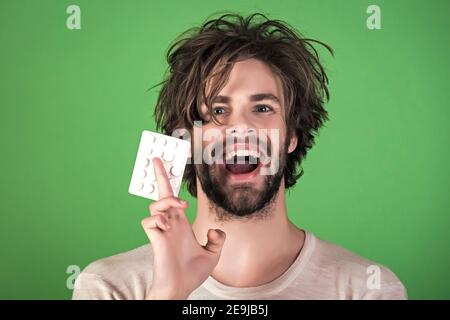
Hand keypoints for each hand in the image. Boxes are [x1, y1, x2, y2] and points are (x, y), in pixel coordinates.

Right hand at [141, 157, 225, 298]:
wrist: (181, 289)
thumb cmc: (192, 273)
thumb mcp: (213, 254)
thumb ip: (217, 240)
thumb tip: (215, 229)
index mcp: (181, 225)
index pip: (174, 199)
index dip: (169, 183)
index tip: (164, 164)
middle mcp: (170, 225)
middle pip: (162, 195)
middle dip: (160, 176)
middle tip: (158, 160)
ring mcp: (162, 231)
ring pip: (155, 205)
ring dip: (166, 202)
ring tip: (179, 208)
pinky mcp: (156, 240)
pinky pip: (149, 221)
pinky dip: (157, 219)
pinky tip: (167, 227)